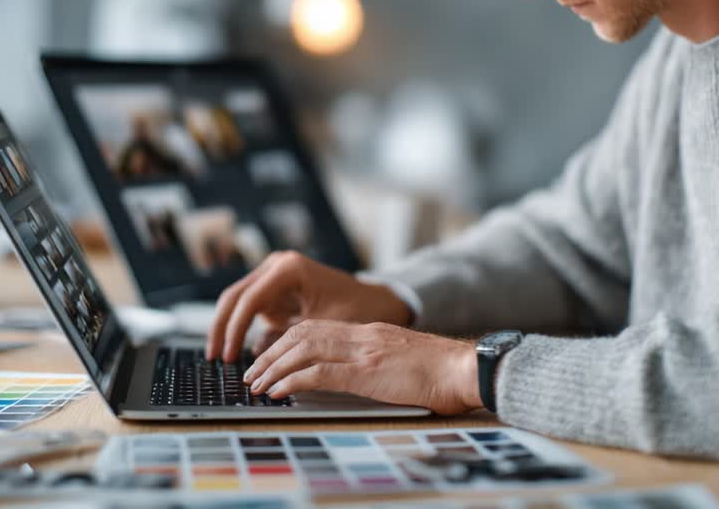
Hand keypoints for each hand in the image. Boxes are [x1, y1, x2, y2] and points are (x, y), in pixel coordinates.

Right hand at [205, 251, 412, 361]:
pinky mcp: (274, 291)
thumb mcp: (322, 326)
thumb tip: (256, 354)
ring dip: (228, 330)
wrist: (376, 301)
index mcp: (289, 268)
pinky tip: (236, 353)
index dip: (235, 330)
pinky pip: (250, 310)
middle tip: (214, 357)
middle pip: (235, 297)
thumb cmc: (357, 309)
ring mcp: (273, 276)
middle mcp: (277, 266)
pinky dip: (242, 330)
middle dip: (222, 328)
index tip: (229, 356)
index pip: (250, 300)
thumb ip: (288, 338)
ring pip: (237, 302)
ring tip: (221, 359)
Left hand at [241, 319, 482, 414]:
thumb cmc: (444, 371)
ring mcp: (363, 351)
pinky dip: (292, 380)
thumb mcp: (403, 359)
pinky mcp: (366, 372)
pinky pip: (319, 373)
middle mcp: (362, 335)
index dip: (287, 341)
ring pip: (303, 350)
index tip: (270, 356)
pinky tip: (277, 391)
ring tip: (256, 383)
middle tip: (252, 371)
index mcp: (370, 332)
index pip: (317, 328)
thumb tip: (360, 374)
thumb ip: (379, 360)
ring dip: (274, 367)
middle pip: (302, 334)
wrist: (466, 368)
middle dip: (271, 352)